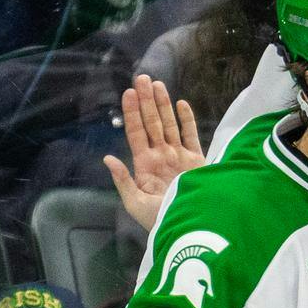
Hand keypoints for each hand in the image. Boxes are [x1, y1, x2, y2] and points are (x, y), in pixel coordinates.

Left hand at [104, 75, 205, 229]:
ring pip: (170, 125)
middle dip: (146, 101)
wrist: (192, 229)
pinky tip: (181, 104)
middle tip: (142, 78)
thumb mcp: (136, 204)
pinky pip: (192, 136)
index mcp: (145, 165)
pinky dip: (187, 121)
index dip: (132, 112)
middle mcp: (161, 156)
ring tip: (157, 84)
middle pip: (152, 123)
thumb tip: (108, 158)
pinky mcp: (198, 162)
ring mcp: (180, 157)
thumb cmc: (162, 220)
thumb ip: (123, 180)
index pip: (136, 132)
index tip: (128, 93)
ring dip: (163, 105)